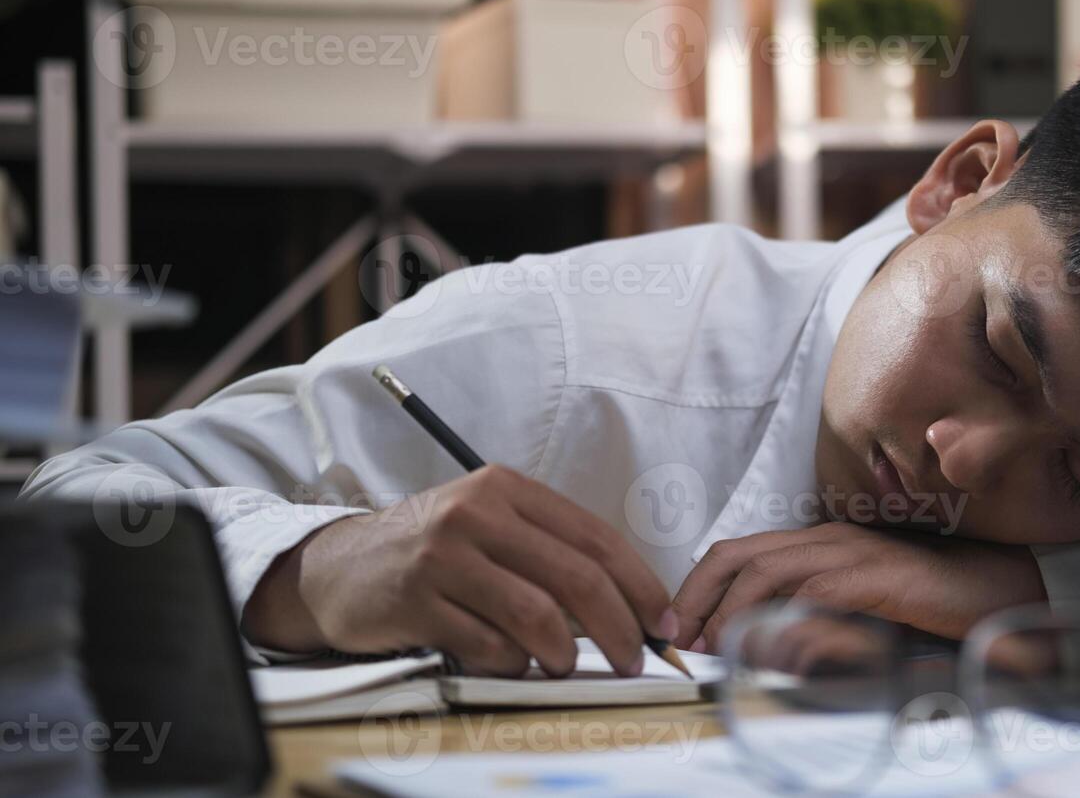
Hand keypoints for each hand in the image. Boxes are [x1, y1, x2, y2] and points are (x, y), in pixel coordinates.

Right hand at [242, 464, 676, 677]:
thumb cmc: (433, 551)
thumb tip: (629, 601)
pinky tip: (506, 660)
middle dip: (619, 628)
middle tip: (634, 659)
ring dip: (562, 655)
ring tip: (560, 666)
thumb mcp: (489, 525)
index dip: (641, 585)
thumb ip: (549, 549)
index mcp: (507, 489)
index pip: (596, 537)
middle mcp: (476, 513)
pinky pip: (489, 646)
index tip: (664, 621)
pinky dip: (511, 664)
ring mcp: (443, 557)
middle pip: (576, 578)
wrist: (338, 567)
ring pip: (536, 616)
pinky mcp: (416, 602)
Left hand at [671, 521, 1045, 652]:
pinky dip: (784, 619)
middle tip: (678, 636)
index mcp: (821, 542)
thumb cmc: (934, 605)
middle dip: (698, 593)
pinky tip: (767, 647)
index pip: (742, 552)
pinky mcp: (879, 576)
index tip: (680, 626)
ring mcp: (854, 553)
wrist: (1004, 590)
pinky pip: (817, 592)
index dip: (702, 586)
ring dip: (730, 610)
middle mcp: (830, 538)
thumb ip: (816, 623)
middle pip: (740, 553)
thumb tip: (766, 650)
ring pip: (768, 569)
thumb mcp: (862, 614)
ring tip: (712, 644)